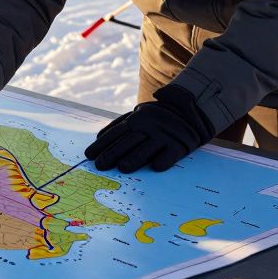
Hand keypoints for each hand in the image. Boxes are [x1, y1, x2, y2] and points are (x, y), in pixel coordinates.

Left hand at [85, 84, 214, 172]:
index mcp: (135, 119)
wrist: (188, 110)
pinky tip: (156, 167)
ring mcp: (164, 135)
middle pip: (128, 141)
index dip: (102, 145)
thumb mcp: (136, 116)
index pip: (115, 133)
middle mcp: (148, 126)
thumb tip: (98, 137)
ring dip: (135, 158)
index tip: (89, 155)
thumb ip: (118, 126)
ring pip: (147, 148)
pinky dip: (165, 159)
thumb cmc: (155, 119)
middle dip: (113, 153)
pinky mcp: (180, 144)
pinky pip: (171, 153)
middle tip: (100, 165)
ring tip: (123, 168)